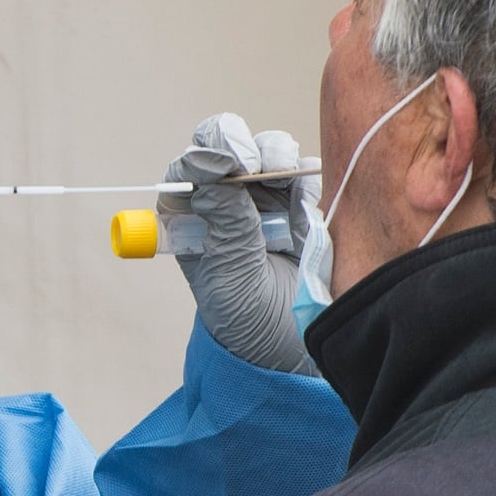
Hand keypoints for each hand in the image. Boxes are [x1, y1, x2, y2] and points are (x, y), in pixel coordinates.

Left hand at [161, 113, 319, 374]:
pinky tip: (306, 203)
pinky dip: (306, 175)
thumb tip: (214, 171)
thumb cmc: (246, 320)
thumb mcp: (230, 275)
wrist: (291, 351)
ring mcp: (264, 198)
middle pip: (227, 144)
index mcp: (191, 216)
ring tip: (285, 185)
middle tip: (254, 165)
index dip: (204, 155)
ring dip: (275, 156)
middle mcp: (224, 200)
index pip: (188, 166)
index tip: (225, 164)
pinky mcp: (302, 205)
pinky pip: (303, 173)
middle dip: (240, 145)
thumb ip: (227, 223)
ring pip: (267, 150)